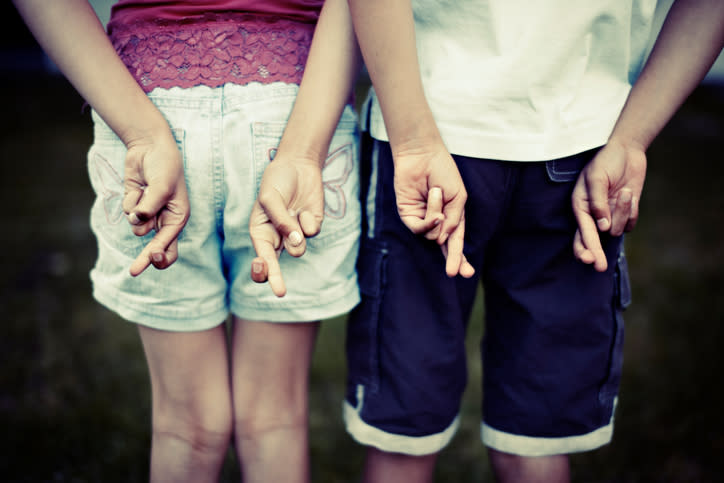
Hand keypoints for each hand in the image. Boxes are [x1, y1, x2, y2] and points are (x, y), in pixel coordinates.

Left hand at [122, 131, 189, 275]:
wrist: (149, 147)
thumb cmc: (164, 165)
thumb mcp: (162, 185)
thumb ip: (151, 206)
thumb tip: (137, 220)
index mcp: (178, 218)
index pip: (171, 244)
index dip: (161, 255)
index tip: (153, 258)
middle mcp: (164, 220)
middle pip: (154, 248)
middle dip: (144, 258)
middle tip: (133, 272)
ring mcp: (148, 214)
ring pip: (136, 227)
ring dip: (136, 212)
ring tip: (145, 192)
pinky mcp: (135, 206)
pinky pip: (128, 213)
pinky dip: (130, 201)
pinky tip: (138, 187)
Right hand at [249, 155, 324, 296]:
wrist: (298, 166)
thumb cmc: (277, 182)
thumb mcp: (271, 198)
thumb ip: (281, 221)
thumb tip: (297, 241)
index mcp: (261, 233)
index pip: (260, 258)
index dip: (261, 270)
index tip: (263, 273)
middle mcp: (278, 238)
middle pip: (276, 267)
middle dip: (276, 279)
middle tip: (279, 292)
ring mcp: (296, 235)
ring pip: (298, 249)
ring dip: (296, 235)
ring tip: (293, 214)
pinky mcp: (312, 227)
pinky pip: (312, 232)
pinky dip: (308, 219)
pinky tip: (304, 208)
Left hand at [392, 141, 473, 277]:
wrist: (422, 155)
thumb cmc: (443, 173)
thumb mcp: (458, 199)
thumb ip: (454, 221)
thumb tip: (443, 241)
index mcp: (451, 218)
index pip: (456, 243)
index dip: (461, 258)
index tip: (467, 273)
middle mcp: (436, 222)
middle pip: (444, 248)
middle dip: (452, 259)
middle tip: (455, 273)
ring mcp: (421, 220)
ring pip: (433, 234)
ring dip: (438, 213)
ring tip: (436, 192)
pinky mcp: (407, 216)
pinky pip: (419, 228)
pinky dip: (428, 216)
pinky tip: (432, 197)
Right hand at [572, 140, 646, 271]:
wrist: (627, 150)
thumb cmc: (605, 161)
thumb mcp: (596, 178)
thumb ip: (598, 203)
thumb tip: (602, 227)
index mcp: (580, 207)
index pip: (581, 232)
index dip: (585, 247)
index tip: (589, 259)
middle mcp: (593, 215)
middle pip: (592, 242)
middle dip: (596, 253)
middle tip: (599, 267)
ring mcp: (610, 216)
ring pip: (617, 229)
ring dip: (623, 211)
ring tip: (624, 191)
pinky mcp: (625, 214)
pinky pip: (630, 223)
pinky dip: (632, 210)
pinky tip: (629, 194)